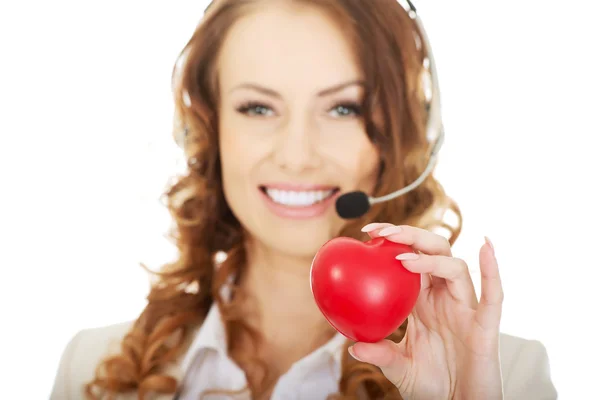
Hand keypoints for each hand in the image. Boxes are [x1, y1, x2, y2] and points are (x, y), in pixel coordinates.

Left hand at [348, 223, 503, 399]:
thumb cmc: (432, 386)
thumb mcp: (400, 369)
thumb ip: (381, 354)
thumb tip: (351, 345)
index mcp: (423, 302)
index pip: (409, 260)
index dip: (393, 241)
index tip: (367, 231)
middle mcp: (445, 299)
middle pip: (433, 252)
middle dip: (409, 236)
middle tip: (381, 232)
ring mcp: (466, 309)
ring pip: (455, 268)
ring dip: (431, 257)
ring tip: (404, 258)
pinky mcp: (486, 326)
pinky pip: (493, 295)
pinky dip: (492, 270)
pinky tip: (485, 246)